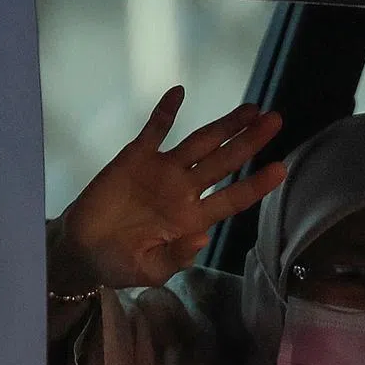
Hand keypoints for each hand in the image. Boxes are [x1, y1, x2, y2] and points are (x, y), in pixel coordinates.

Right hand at [57, 86, 286, 288]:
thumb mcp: (151, 270)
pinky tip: (178, 93)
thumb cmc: (122, 263)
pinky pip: (154, 131)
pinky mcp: (135, 158)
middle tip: (275, 121)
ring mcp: (163, 171)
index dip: (256, 184)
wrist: (83, 250)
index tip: (281, 169)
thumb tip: (201, 239)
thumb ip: (176, 257)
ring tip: (251, 108)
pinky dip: (165, 112)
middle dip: (250, 141)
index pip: (233, 199)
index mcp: (195, 219)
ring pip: (200, 143)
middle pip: (225, 161)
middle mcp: (186, 190)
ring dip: (224, 125)